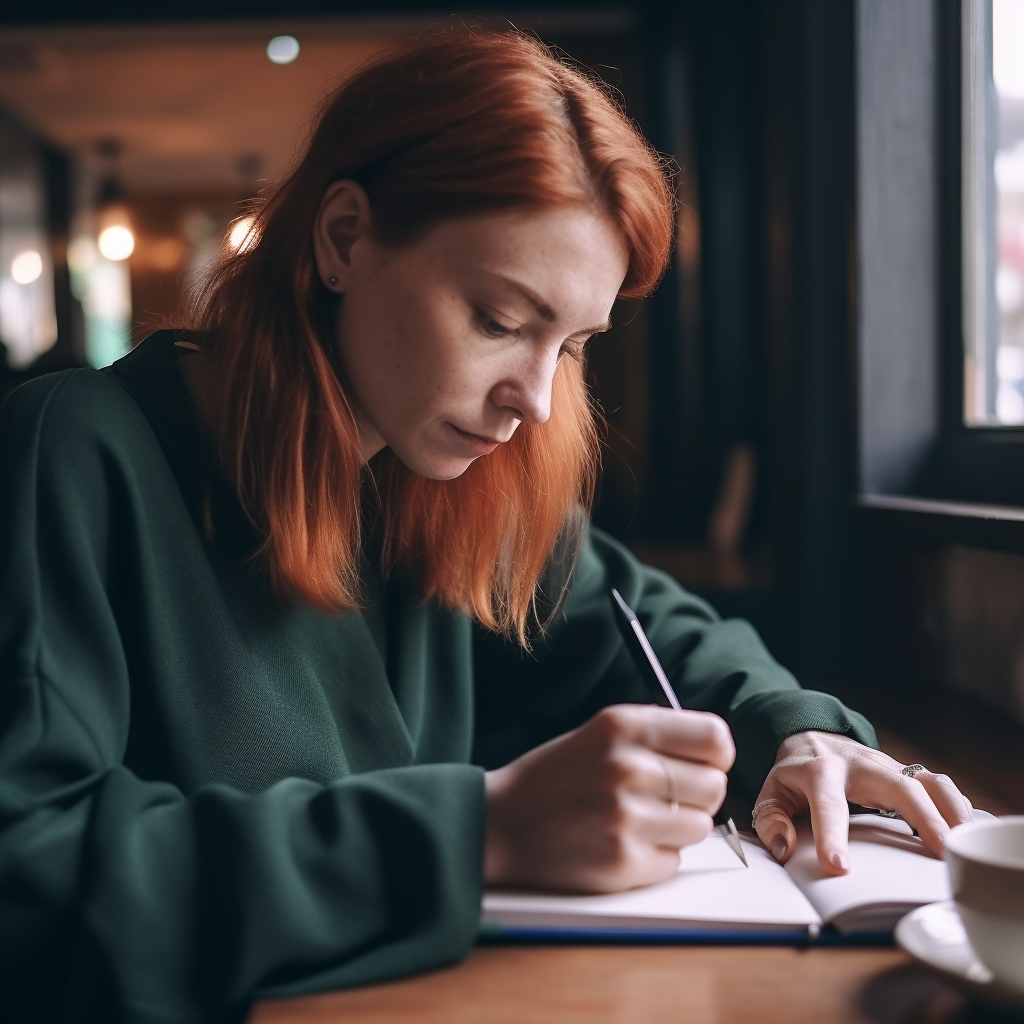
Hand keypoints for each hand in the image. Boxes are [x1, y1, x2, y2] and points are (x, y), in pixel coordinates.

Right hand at [484, 704, 734, 892]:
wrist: (500, 823)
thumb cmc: (555, 777)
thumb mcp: (600, 732)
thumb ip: (655, 734)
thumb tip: (716, 748)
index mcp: (623, 725)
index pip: (715, 737)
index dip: (716, 755)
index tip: (702, 764)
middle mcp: (628, 766)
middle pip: (714, 786)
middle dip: (697, 795)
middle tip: (665, 797)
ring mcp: (626, 816)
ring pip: (700, 827)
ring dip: (677, 828)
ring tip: (636, 820)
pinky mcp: (623, 861)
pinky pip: (674, 861)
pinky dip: (655, 856)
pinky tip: (621, 842)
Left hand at [752, 730, 973, 874]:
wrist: (811, 737)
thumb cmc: (795, 773)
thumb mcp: (772, 792)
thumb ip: (771, 820)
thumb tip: (785, 848)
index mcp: (820, 771)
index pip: (828, 803)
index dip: (832, 835)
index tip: (838, 867)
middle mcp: (860, 765)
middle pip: (898, 785)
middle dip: (923, 817)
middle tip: (940, 854)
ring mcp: (887, 766)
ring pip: (926, 781)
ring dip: (950, 811)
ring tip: (963, 846)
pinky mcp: (904, 772)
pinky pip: (936, 784)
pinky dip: (955, 805)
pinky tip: (965, 830)